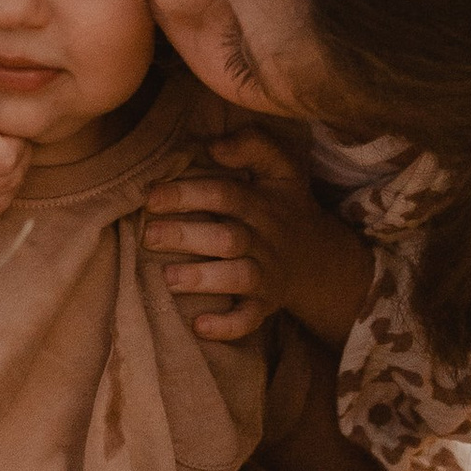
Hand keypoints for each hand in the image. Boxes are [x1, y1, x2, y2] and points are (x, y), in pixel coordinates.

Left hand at [143, 132, 374, 345]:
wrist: (321, 258)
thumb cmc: (284, 206)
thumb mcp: (280, 168)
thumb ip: (252, 145)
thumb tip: (213, 144)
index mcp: (262, 203)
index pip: (225, 194)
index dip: (189, 194)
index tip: (152, 197)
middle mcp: (264, 239)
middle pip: (227, 238)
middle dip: (186, 237)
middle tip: (148, 236)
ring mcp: (266, 275)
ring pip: (238, 279)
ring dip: (204, 279)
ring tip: (168, 278)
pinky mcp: (266, 305)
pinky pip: (250, 320)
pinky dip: (227, 326)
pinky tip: (199, 326)